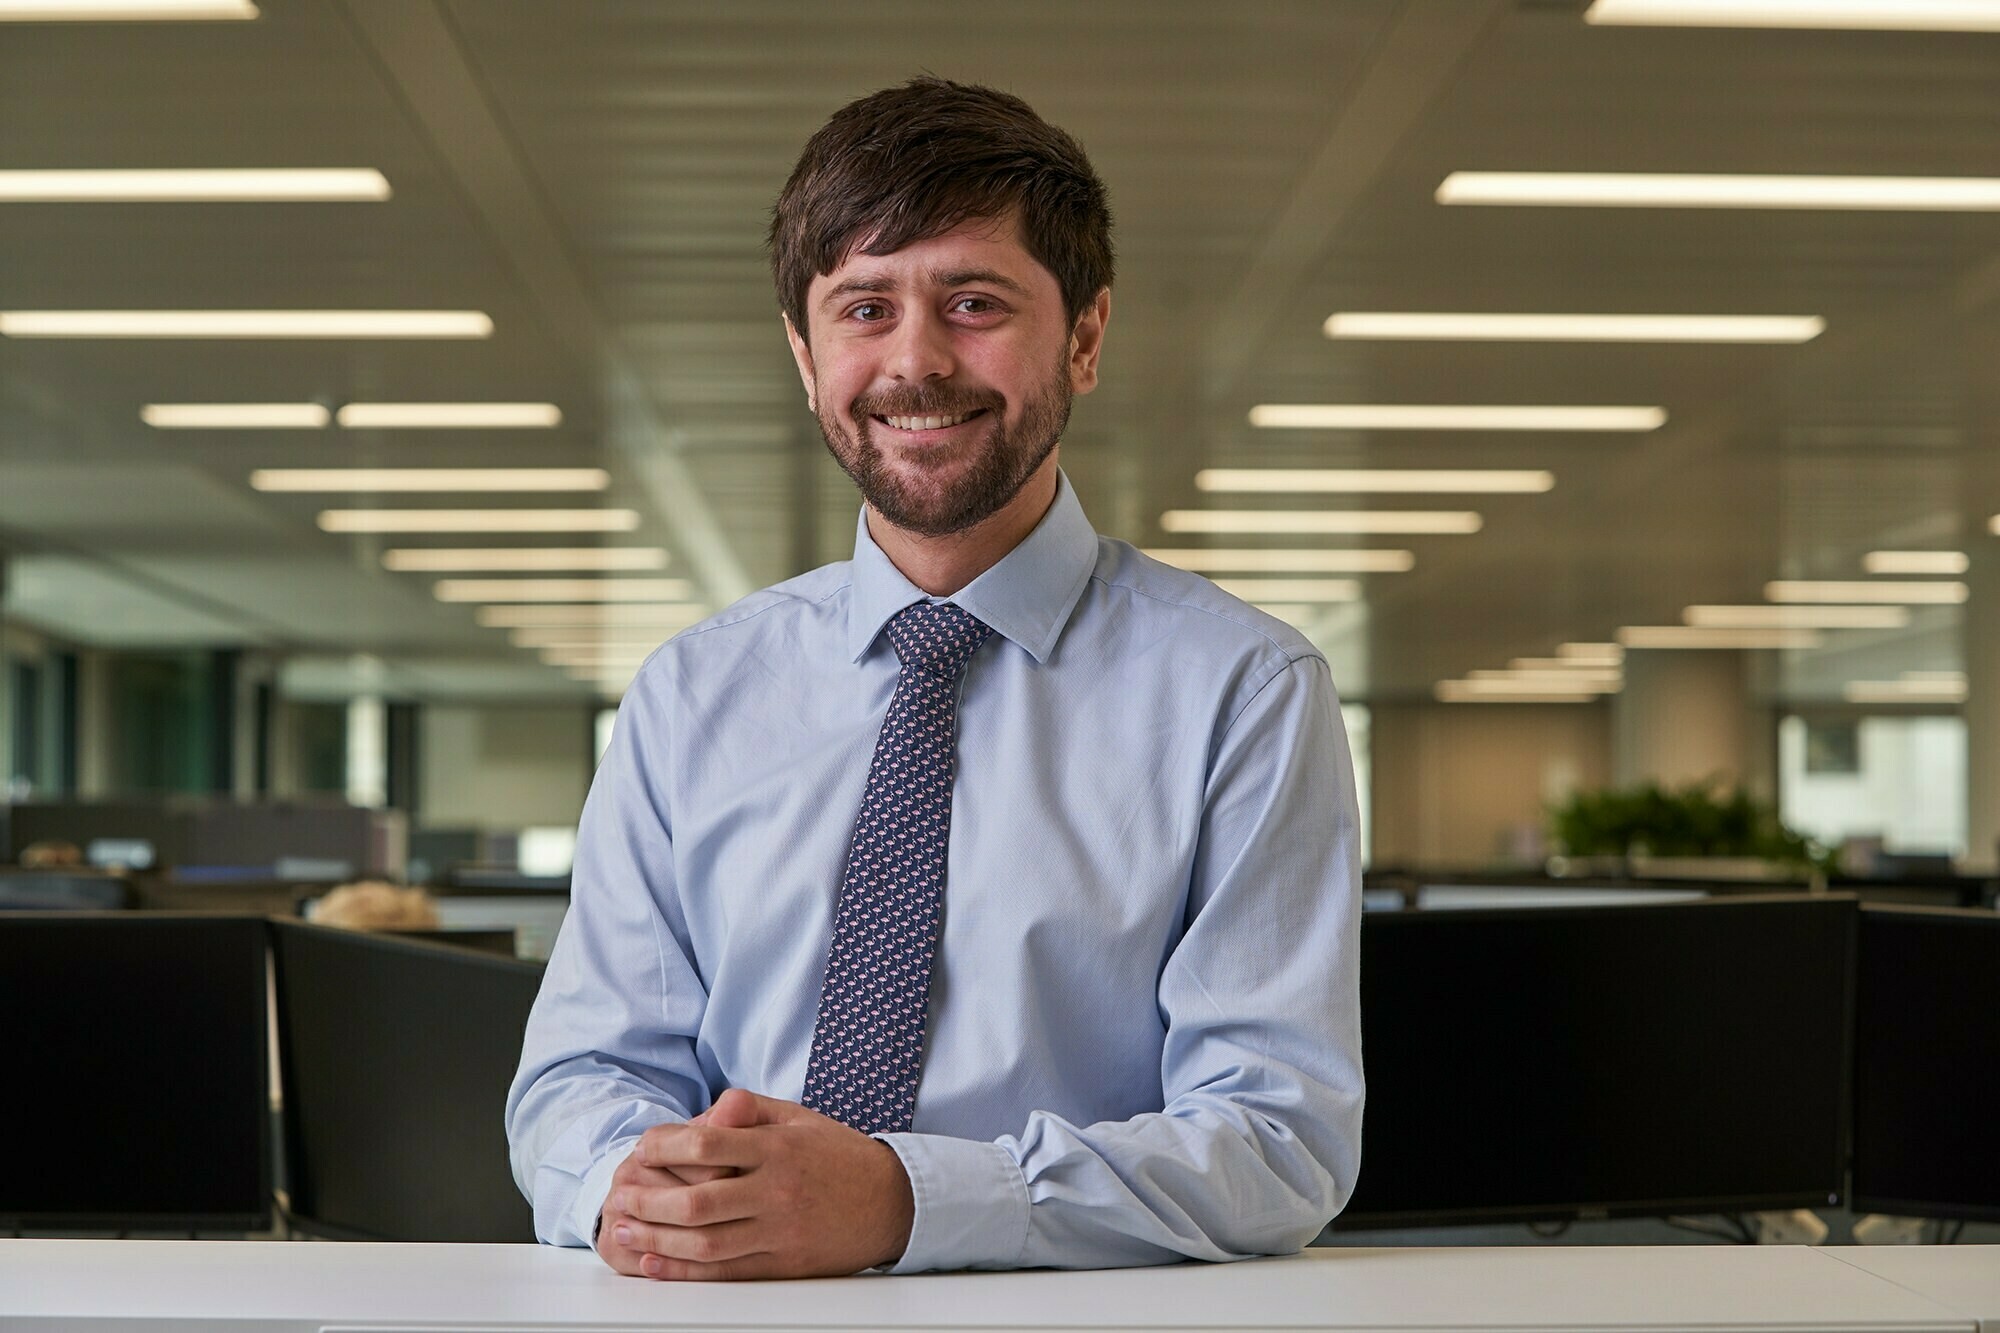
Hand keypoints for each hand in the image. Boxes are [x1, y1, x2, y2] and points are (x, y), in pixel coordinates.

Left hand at [603, 1088, 915, 1279]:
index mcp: (778, 1149)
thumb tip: (709, 1108)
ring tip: (625, 1228)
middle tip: (620, 1194)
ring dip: (657, 1238)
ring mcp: (780, 1231)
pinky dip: (684, 1271)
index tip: (643, 1146)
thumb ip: (752, 1110)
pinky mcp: (784, 1264)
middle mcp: (777, 1191)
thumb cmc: (838, 1156)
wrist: (892, 1202)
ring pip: (706, 1242)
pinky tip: (655, 1262)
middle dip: (649, 1199)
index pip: (708, 1145)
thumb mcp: (800, 1119)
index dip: (665, 1145)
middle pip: (698, 1201)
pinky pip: (725, 1272)